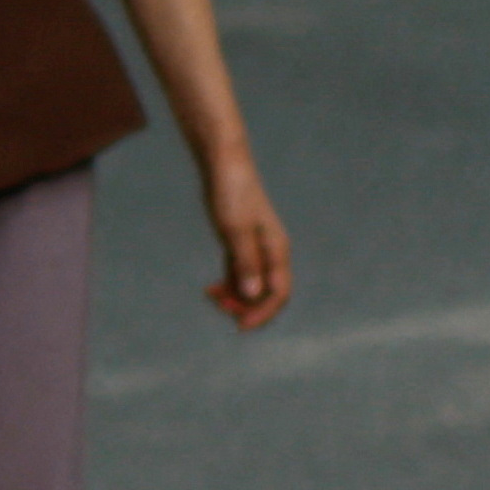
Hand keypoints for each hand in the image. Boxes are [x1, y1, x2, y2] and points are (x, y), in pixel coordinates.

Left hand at [197, 151, 292, 327]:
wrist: (224, 164)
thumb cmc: (231, 193)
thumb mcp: (235, 230)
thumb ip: (245, 262)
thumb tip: (253, 294)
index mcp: (276, 250)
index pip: (278, 293)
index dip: (263, 313)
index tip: (240, 325)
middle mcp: (271, 252)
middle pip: (266, 293)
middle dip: (246, 306)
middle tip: (218, 306)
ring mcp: (257, 248)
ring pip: (252, 284)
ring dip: (235, 296)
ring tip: (211, 295)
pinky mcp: (242, 243)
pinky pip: (241, 273)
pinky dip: (229, 284)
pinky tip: (211, 288)